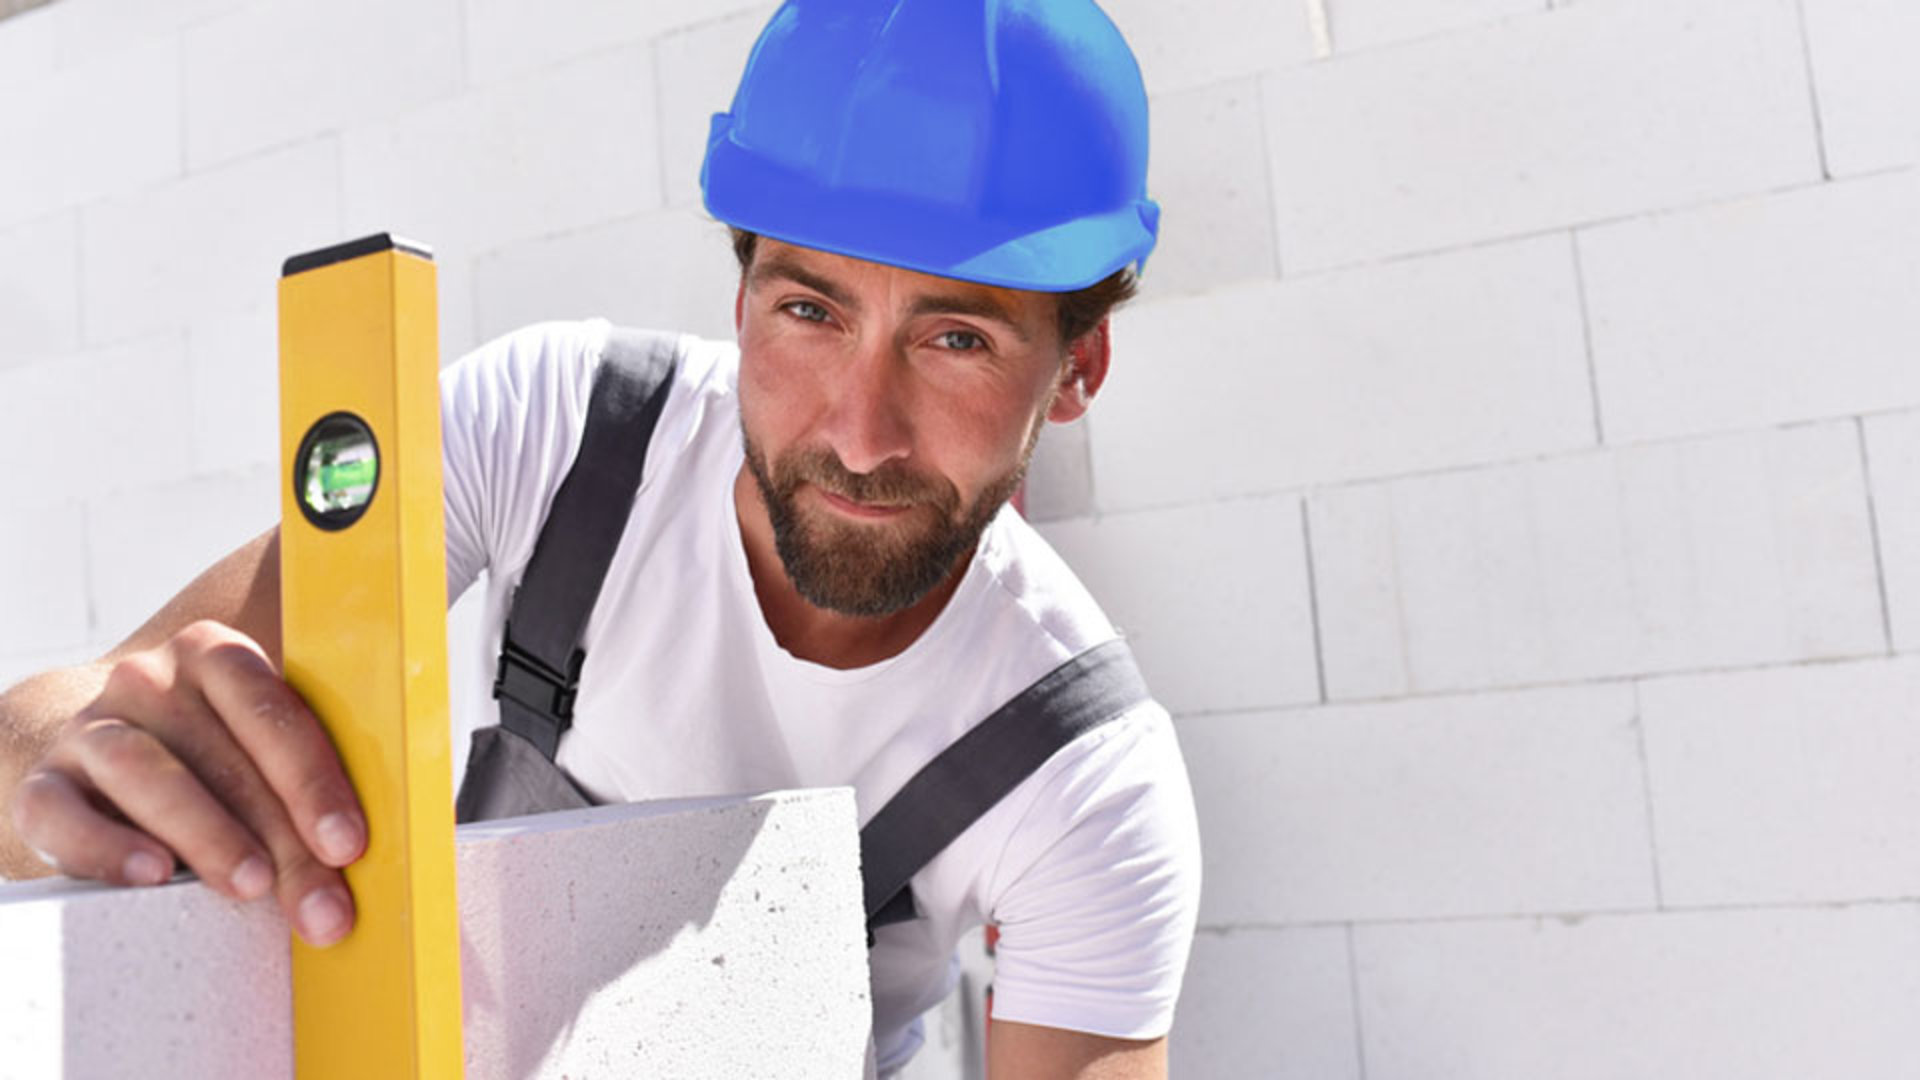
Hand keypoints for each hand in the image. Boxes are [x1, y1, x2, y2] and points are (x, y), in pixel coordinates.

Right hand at [7, 620, 365, 946]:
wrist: (101, 760)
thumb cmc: (214, 757)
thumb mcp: (257, 747)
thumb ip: (305, 779)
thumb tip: (364, 856)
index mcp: (215, 657)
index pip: (270, 708)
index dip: (314, 779)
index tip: (349, 844)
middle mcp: (147, 681)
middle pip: (223, 757)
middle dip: (282, 839)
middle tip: (320, 905)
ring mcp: (90, 730)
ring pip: (145, 772)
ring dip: (207, 834)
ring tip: (251, 885)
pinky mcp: (45, 784)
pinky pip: (64, 814)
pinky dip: (108, 846)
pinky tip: (153, 875)